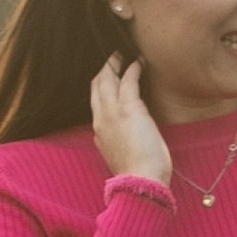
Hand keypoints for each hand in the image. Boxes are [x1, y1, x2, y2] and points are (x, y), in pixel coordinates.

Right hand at [90, 56, 172, 188]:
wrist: (140, 181)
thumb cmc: (137, 174)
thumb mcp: (120, 157)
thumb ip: (115, 143)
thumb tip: (120, 137)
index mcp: (99, 134)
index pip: (95, 105)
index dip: (99, 89)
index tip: (105, 79)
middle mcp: (101, 120)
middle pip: (95, 88)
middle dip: (102, 71)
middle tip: (111, 59)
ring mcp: (113, 113)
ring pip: (107, 80)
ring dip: (114, 65)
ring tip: (121, 55)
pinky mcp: (129, 108)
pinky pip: (128, 81)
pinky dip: (133, 69)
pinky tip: (138, 62)